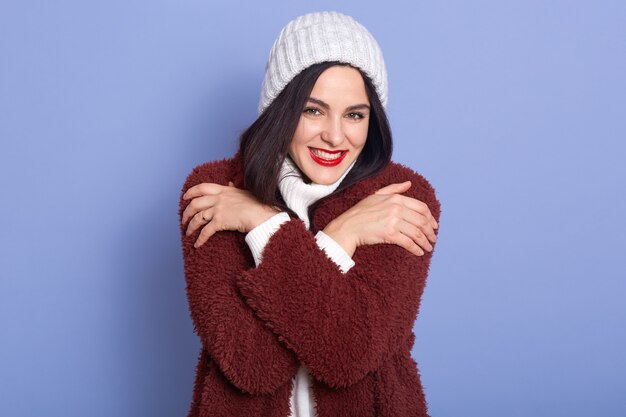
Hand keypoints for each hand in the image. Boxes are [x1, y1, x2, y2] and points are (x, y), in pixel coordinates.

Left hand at [182, 182, 278, 247]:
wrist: (262, 215)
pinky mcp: (220, 222)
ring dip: (191, 226)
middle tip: (183, 219)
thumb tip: (229, 183)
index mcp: (224, 190)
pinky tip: (197, 244)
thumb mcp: (243, 192)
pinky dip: (200, 239)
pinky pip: (206, 231)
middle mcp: (219, 198)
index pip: (202, 187)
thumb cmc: (257, 204)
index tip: (185, 197)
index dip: (191, 192)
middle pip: (195, 203)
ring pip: (198, 217)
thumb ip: (233, 188)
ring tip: (188, 232)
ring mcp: (218, 210)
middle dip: (187, 212)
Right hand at [323, 181, 438, 256]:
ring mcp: (394, 221)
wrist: (348, 226)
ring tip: (428, 247)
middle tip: (433, 239)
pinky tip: (419, 252)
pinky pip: (408, 242)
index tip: (434, 226)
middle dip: (430, 232)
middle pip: (422, 221)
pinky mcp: (390, 234)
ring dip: (425, 242)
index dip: (430, 218)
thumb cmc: (360, 212)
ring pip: (417, 233)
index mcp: (396, 198)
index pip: (421, 208)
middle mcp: (397, 208)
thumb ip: (394, 189)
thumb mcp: (376, 195)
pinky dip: (416, 248)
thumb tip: (408, 184)